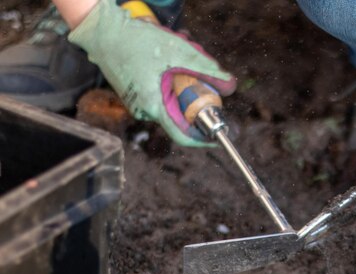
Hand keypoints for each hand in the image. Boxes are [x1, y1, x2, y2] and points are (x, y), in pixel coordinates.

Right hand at [68, 0, 235, 146]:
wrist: (103, 31)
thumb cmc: (135, 40)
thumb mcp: (179, 51)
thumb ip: (207, 69)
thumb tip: (230, 86)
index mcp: (154, 106)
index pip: (183, 135)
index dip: (203, 139)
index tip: (219, 135)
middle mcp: (145, 110)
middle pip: (182, 114)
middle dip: (196, 97)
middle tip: (201, 76)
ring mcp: (139, 103)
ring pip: (173, 102)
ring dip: (184, 85)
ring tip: (180, 58)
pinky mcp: (137, 94)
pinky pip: (162, 94)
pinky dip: (172, 81)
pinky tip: (168, 60)